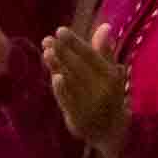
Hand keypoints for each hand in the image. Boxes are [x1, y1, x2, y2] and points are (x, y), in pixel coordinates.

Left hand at [39, 25, 130, 152]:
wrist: (112, 131)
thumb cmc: (109, 95)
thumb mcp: (111, 74)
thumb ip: (105, 51)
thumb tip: (104, 26)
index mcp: (111, 77)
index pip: (91, 56)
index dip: (75, 43)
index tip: (60, 30)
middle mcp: (102, 90)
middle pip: (78, 67)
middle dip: (62, 51)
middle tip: (48, 39)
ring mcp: (89, 105)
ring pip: (71, 82)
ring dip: (57, 66)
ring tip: (46, 50)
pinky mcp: (78, 117)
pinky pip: (68, 101)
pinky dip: (61, 89)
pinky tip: (54, 75)